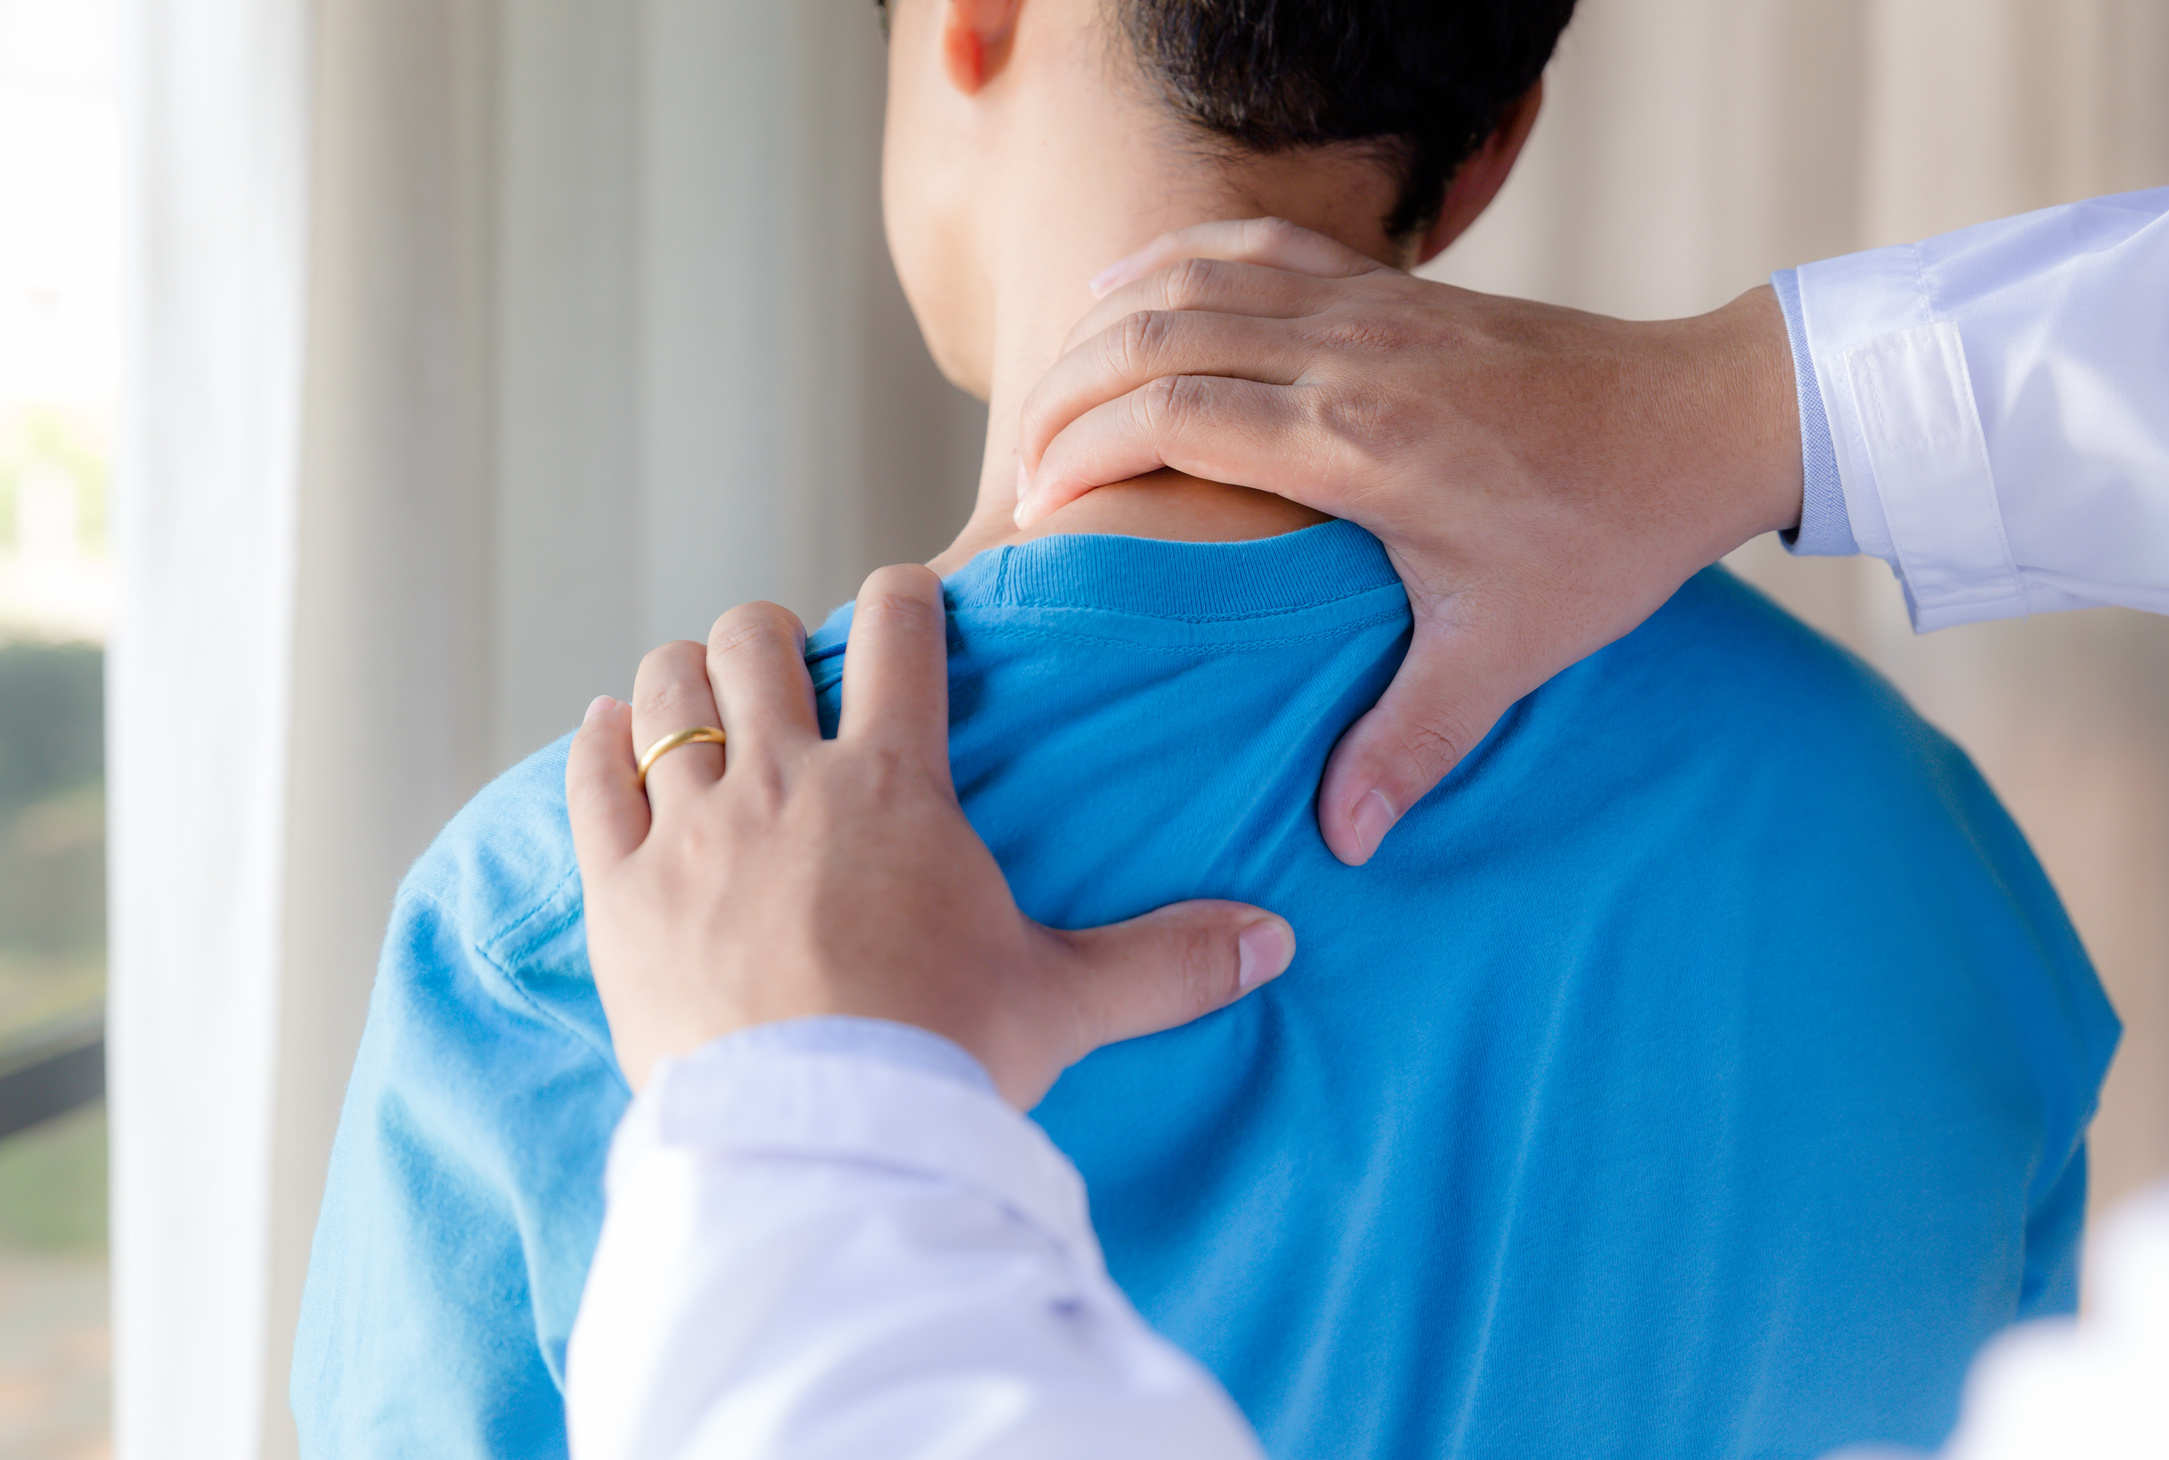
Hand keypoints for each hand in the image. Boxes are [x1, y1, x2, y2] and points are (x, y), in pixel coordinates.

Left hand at [566, 564, 1295, 1107]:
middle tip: (789, 669)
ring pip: (667, 691)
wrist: (822, 1142)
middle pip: (756, 640)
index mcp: (896, 784)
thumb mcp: (1066, 1003)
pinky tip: (607, 737)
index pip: (900, 633)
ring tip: (699, 694)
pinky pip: (591, 779)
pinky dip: (598, 746)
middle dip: (772, 635)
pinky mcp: (621, 892)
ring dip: (684, 677)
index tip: (905, 599)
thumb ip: (1170, 962)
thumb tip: (1277, 942)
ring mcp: (692, 830)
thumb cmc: (947, 1060)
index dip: (904, 596)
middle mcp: (786, 780)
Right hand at [1016, 219, 1803, 863]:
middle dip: (1062, 395)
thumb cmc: (1607, 534)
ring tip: (1052, 393)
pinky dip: (1178, 259)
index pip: (1169, 414)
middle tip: (1020, 467)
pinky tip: (1134, 289)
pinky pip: (1257, 244)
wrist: (1703, 420)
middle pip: (1152, 336)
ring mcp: (1372, 304)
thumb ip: (1412, 741)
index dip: (1080, 453)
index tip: (1038, 512)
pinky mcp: (1395, 286)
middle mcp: (1350, 352)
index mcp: (1358, 441)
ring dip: (1104, 325)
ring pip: (1192, 278)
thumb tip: (1342, 844)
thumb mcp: (1507, 651)